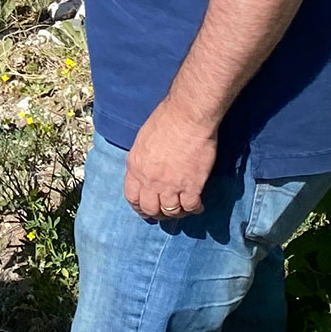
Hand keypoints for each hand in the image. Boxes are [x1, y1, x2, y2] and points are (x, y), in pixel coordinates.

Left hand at [124, 98, 217, 222]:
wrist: (187, 117)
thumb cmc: (165, 120)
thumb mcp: (142, 141)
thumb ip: (142, 160)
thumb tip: (146, 171)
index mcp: (135, 168)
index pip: (132, 197)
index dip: (139, 206)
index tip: (146, 209)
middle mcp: (150, 181)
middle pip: (150, 208)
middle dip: (157, 213)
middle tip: (165, 213)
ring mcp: (171, 186)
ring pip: (171, 211)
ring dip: (177, 213)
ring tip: (182, 209)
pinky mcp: (191, 186)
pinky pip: (191, 206)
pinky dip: (195, 209)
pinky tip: (198, 206)